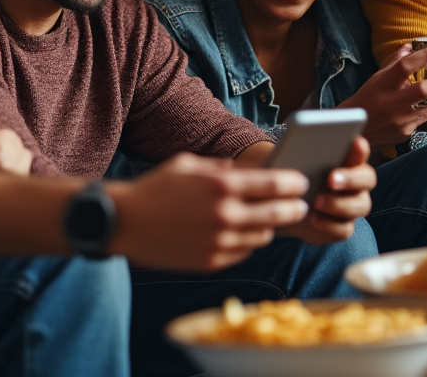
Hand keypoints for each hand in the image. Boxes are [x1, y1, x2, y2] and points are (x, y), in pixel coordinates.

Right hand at [107, 152, 309, 270]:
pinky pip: (243, 252)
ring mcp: (219, 242)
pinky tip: (243, 234)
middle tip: (301, 205)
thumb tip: (243, 170)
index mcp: (221, 185)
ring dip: (269, 227)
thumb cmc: (155, 187)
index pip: (274, 185)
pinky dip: (247, 243)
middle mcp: (225, 214)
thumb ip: (219, 167)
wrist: (124, 222)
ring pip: (263, 237)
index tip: (301, 182)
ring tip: (269, 219)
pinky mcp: (211, 262)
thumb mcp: (188, 164)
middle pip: (277, 214)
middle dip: (294, 208)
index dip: (293, 183)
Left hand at [277, 136, 375, 244]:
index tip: (355, 142)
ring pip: (361, 205)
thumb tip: (297, 145)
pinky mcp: (343, 227)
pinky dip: (329, 224)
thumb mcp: (290, 162)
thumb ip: (298, 152)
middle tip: (331, 178)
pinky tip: (312, 218)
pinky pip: (344, 228)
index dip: (360, 148)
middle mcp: (357, 183)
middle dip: (351, 178)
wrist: (283, 205)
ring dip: (339, 204)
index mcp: (347, 160)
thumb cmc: (291, 176)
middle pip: (367, 178)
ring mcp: (353, 206)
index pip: (360, 151)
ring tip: (317, 201)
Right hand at [341, 43, 426, 147]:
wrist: (358, 128)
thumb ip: (395, 62)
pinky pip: (425, 120)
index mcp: (384, 83)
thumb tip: (410, 46)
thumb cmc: (368, 98)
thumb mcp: (377, 78)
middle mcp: (391, 101)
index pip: (406, 65)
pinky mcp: (405, 132)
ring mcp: (399, 119)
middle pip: (424, 89)